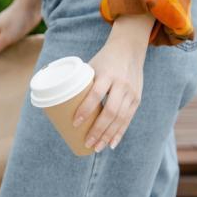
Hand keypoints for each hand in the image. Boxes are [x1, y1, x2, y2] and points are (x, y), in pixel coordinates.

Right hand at [0, 0, 41, 60]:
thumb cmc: (18, 20)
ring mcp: (2, 32)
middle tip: (1, 71)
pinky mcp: (12, 33)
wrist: (33, 6)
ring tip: (9, 66)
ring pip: (2, 48)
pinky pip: (9, 45)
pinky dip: (13, 50)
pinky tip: (16, 58)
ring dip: (6, 55)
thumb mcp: (6, 37)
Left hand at [73, 13, 155, 151]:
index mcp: (107, 74)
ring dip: (108, 135)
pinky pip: (128, 119)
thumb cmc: (104, 60)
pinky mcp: (137, 99)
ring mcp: (131, 92)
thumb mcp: (92, 67)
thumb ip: (81, 84)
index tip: (75, 123)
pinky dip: (119, 133)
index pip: (96, 94)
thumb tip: (59, 104)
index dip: (85, 109)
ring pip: (120, 118)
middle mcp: (121, 84)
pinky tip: (112, 143)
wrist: (129, 49)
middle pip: (110, 111)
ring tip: (97, 148)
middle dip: (98, 130)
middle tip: (86, 142)